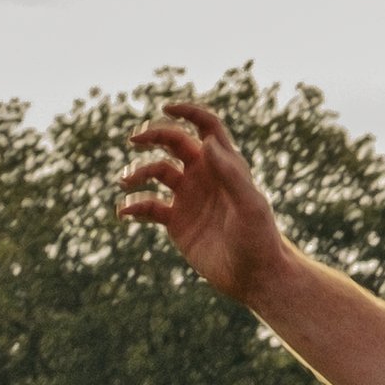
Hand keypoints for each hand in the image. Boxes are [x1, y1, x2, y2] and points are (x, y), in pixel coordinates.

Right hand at [118, 102, 285, 307]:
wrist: (255, 276)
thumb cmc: (260, 238)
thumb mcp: (249, 205)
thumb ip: (230, 174)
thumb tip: (206, 143)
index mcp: (225, 165)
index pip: (207, 127)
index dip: (188, 113)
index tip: (166, 108)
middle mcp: (204, 176)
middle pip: (174, 143)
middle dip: (153, 136)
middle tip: (134, 139)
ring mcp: (189, 198)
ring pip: (157, 172)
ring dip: (139, 170)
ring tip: (126, 179)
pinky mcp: (176, 222)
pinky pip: (148, 207)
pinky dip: (133, 206)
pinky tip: (124, 212)